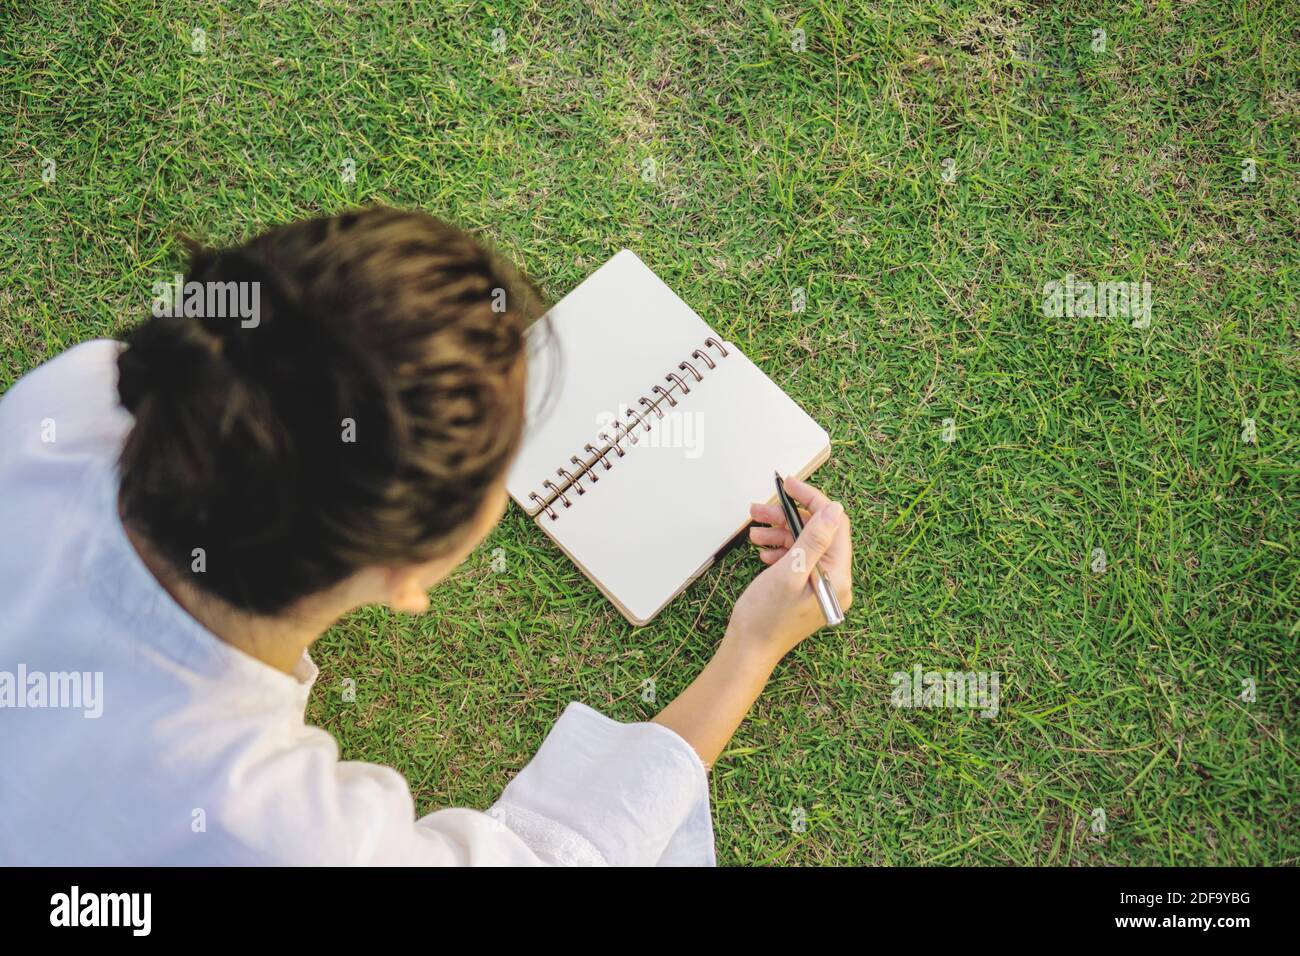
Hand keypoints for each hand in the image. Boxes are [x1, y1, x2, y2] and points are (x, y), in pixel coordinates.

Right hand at [726, 477, 851, 662]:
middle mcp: (835, 582)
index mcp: (838, 578)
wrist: (748, 650)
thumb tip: (834, 509)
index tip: (789, 486)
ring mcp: (821, 586)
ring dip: (780, 532)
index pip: (834, 525)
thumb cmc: (766, 618)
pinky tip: (762, 551)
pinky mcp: (806, 589)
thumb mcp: (790, 572)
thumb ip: (814, 540)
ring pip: (804, 544)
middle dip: (788, 518)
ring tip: (755, 531)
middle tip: (761, 510)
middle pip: (817, 533)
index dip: (812, 500)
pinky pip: (798, 559)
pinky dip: (780, 550)